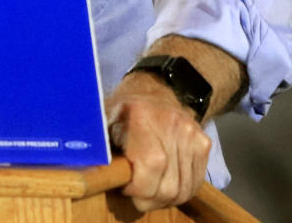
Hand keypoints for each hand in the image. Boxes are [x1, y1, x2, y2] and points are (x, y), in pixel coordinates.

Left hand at [106, 73, 211, 211]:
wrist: (155, 91)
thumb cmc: (122, 112)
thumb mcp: (102, 122)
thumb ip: (97, 146)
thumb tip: (87, 172)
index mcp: (141, 116)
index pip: (151, 164)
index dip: (139, 187)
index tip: (125, 187)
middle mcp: (171, 123)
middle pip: (169, 184)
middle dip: (149, 198)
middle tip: (135, 193)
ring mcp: (191, 134)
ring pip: (183, 190)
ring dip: (164, 199)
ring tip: (148, 191)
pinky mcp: (203, 144)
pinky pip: (194, 184)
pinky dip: (179, 192)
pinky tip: (163, 185)